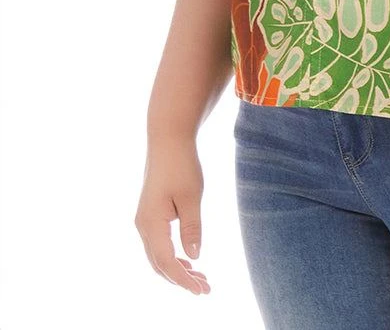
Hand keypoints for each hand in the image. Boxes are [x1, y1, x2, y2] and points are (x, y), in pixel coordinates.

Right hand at [134, 134, 210, 294]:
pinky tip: (188, 260)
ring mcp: (144, 220)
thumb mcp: (192, 197)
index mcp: (152, 223)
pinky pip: (158, 245)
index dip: (184, 280)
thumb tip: (194, 258)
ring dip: (176, 270)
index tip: (202, 290)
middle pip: (159, 264)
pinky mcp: (150, 214)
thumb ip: (192, 228)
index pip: (167, 262)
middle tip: (205, 288)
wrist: (168, 140)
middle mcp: (143, 226)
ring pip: (157, 256)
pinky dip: (172, 257)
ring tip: (200, 278)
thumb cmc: (182, 165)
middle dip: (181, 279)